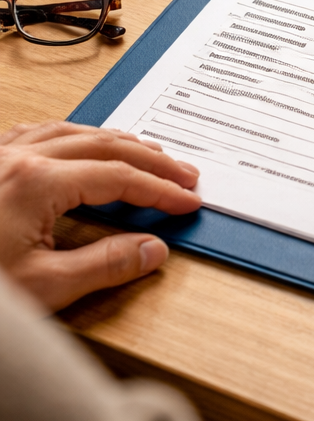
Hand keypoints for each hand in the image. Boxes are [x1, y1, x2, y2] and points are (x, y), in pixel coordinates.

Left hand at [0, 121, 201, 310]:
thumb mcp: (40, 289)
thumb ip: (104, 265)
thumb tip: (152, 250)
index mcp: (36, 182)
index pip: (120, 177)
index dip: (161, 190)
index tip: (188, 201)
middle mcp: (18, 157)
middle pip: (106, 145)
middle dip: (152, 160)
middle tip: (185, 175)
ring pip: (74, 131)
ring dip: (118, 142)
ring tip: (148, 154)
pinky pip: (39, 132)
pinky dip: (74, 136)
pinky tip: (81, 143)